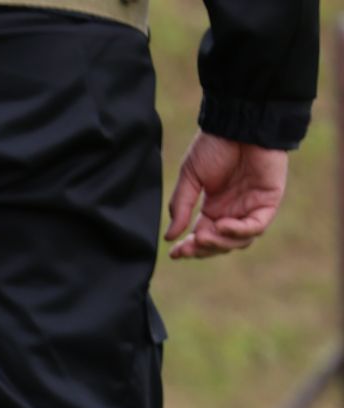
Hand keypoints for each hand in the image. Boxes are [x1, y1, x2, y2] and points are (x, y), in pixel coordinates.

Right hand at [166, 133, 288, 260]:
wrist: (240, 123)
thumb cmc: (215, 145)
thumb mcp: (190, 177)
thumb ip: (182, 206)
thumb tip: (170, 236)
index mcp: (214, 207)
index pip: (202, 237)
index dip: (189, 248)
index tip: (174, 253)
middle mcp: (233, 211)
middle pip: (220, 244)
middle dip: (203, 250)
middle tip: (186, 248)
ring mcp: (252, 207)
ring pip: (239, 241)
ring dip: (219, 244)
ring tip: (202, 237)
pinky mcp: (268, 201)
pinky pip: (256, 226)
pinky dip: (238, 231)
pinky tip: (221, 225)